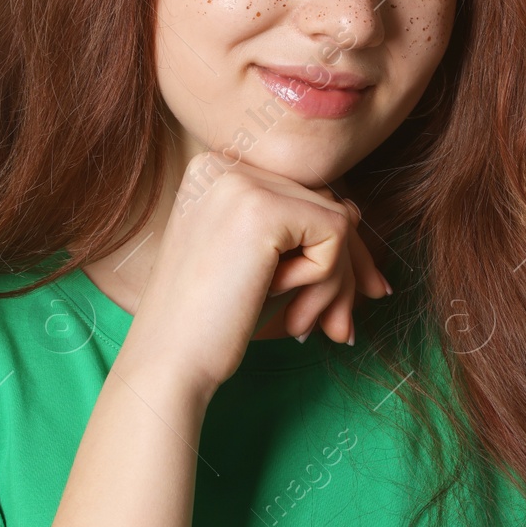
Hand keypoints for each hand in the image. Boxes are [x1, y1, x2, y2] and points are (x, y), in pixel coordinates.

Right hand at [114, 152, 393, 399]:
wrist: (169, 362)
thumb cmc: (211, 322)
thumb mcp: (258, 263)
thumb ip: (299, 230)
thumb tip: (356, 212)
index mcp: (212, 171)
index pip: (299, 195)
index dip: (329, 250)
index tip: (348, 299)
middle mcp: (222, 164)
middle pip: (323, 203)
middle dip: (341, 270)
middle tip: (341, 330)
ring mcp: (240, 181)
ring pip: (336, 219)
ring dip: (332, 282)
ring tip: (301, 325)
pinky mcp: (263, 208)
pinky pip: (335, 234)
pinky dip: (322, 279)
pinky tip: (277, 301)